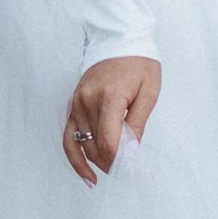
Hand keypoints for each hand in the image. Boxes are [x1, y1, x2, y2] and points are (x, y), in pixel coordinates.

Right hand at [64, 53, 159, 182]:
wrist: (120, 39)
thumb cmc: (139, 64)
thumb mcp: (149, 92)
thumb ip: (137, 124)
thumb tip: (130, 153)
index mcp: (109, 97)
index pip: (108, 141)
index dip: (118, 161)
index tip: (130, 172)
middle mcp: (87, 101)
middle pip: (94, 145)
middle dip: (109, 164)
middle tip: (124, 175)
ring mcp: (76, 102)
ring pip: (79, 143)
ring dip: (91, 163)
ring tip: (100, 178)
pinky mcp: (72, 103)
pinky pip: (69, 134)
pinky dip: (74, 155)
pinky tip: (84, 170)